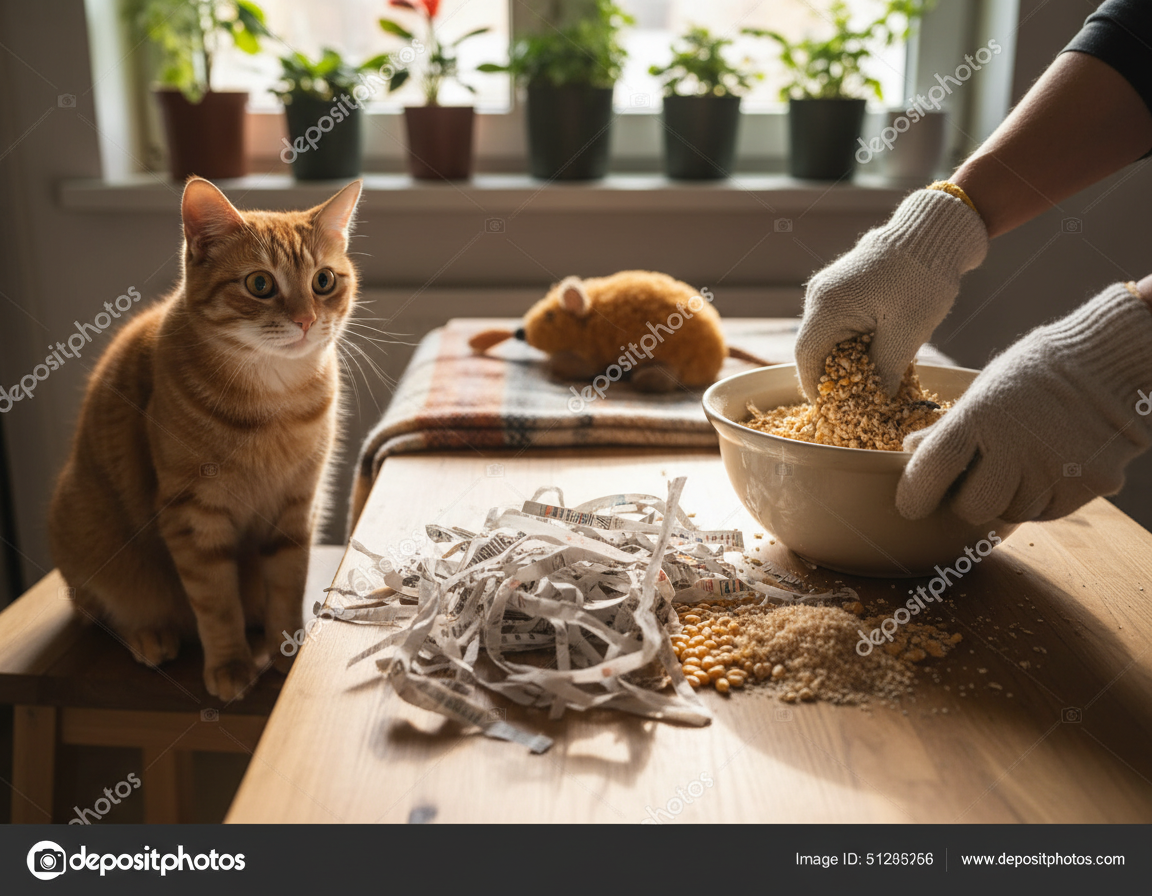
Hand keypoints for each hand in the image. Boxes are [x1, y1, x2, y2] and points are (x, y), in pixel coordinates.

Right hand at [795, 189, 987, 398]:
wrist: (938, 230)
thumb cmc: (923, 278)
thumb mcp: (907, 332)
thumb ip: (884, 369)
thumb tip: (876, 400)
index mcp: (828, 307)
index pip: (807, 358)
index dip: (817, 388)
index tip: (832, 409)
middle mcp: (820, 295)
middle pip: (816, 347)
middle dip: (835, 375)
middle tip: (857, 397)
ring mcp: (832, 287)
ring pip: (829, 334)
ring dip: (847, 357)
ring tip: (872, 376)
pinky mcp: (847, 283)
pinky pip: (841, 320)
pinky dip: (854, 339)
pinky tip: (878, 349)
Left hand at [897, 284, 1151, 522]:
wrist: (1110, 361)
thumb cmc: (1036, 374)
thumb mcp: (984, 390)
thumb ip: (952, 427)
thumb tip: (912, 451)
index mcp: (980, 415)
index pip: (932, 469)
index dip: (914, 494)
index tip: (910, 505)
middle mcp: (1015, 445)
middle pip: (973, 507)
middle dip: (968, 501)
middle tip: (975, 483)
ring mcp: (1054, 467)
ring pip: (1012, 514)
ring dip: (1008, 500)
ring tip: (1021, 465)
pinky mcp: (1088, 484)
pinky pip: (1048, 512)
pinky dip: (1041, 500)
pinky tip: (1047, 469)